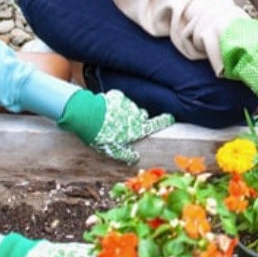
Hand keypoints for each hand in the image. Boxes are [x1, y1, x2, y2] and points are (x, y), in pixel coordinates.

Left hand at [58, 90, 174, 164]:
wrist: (87, 116)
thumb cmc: (101, 135)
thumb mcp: (113, 150)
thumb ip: (126, 155)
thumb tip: (135, 159)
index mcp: (137, 129)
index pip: (155, 124)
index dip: (164, 121)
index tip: (170, 118)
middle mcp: (135, 115)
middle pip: (143, 115)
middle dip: (139, 119)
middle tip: (129, 125)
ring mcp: (126, 104)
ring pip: (131, 108)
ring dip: (126, 112)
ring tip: (113, 119)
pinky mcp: (116, 97)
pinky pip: (120, 100)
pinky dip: (116, 104)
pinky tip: (106, 110)